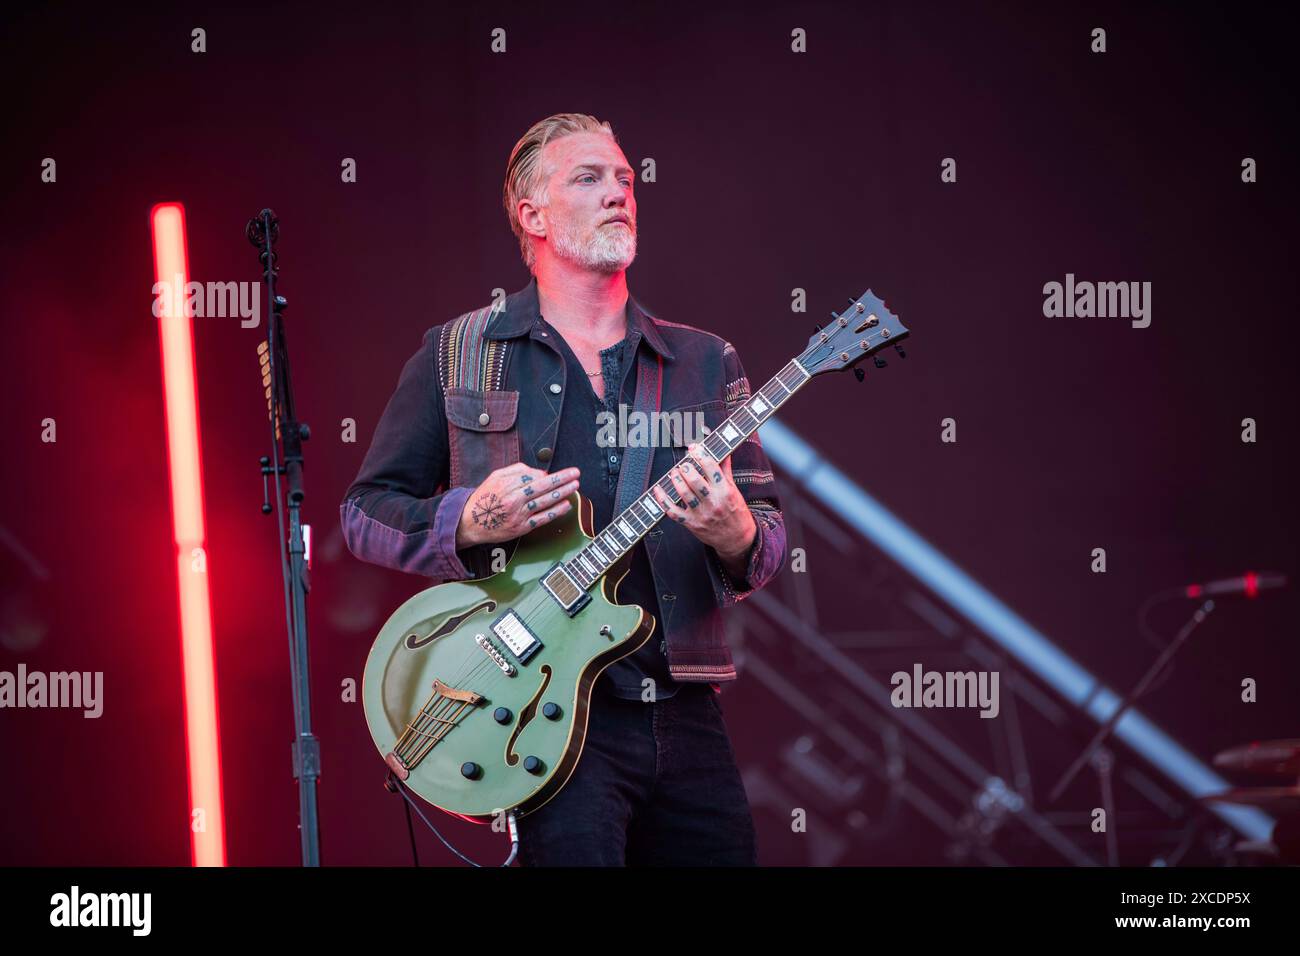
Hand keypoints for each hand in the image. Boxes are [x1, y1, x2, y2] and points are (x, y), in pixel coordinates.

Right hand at [456, 463, 580, 547]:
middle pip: (542, 486)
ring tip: (575, 486)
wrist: (470, 522)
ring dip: (563, 492)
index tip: (559, 473)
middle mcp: (513, 498)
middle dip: (562, 479)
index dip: (548, 474)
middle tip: (576, 473)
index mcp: (506, 484)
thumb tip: (540, 472)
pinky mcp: (521, 527)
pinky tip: (566, 504)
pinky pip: (543, 518)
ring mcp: (518, 514)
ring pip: (545, 501)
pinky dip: (556, 511)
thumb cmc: (485, 498)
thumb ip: (517, 470)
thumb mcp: (495, 476)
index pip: (533, 475)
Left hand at [650, 444, 755, 572]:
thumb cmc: (736, 513)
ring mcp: (701, 514)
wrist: (737, 539)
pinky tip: (658, 490)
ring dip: (676, 479)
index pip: (711, 467)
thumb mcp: (734, 490)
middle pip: (694, 480)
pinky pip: (673, 511)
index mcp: (725, 491)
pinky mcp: (691, 524)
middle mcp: (713, 502)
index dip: (700, 454)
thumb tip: (723, 452)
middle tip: (683, 465)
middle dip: (686, 468)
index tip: (694, 448)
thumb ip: (725, 470)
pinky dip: (663, 500)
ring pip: (683, 493)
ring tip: (674, 473)